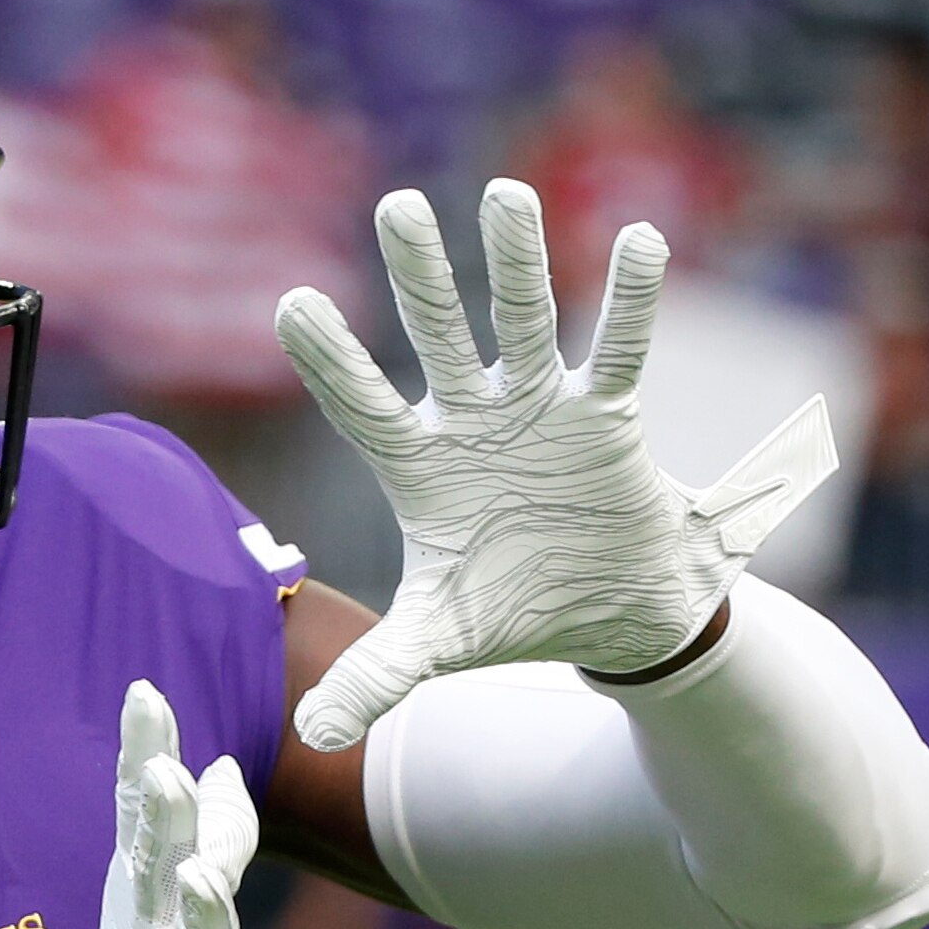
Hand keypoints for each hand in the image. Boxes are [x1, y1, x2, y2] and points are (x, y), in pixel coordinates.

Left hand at [272, 179, 838, 750]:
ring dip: (518, 261)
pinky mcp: (610, 418)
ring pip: (527, 322)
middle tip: (395, 205)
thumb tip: (312, 737)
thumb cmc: (512, 614)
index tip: (290, 304)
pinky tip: (638, 237)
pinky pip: (621, 350)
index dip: (331, 362)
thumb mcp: (438, 644)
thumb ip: (377, 675)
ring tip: (505, 191)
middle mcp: (475, 421)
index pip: (363, 407)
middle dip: (421, 275)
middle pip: (440, 335)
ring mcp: (542, 410)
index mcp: (420, 468)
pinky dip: (631, 300)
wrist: (609, 618)